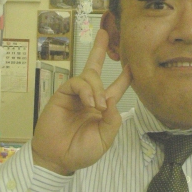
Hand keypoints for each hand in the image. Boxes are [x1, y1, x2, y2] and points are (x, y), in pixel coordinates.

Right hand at [31, 29, 131, 174]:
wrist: (57, 159)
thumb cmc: (82, 151)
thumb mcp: (105, 139)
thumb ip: (113, 120)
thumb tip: (112, 100)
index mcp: (102, 108)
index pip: (116, 87)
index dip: (125, 76)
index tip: (134, 64)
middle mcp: (89, 97)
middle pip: (96, 68)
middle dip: (99, 49)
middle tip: (104, 32)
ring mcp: (75, 95)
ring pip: (90, 76)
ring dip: (97, 88)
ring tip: (98, 105)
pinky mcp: (62, 95)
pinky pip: (77, 83)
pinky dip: (86, 89)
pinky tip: (90, 101)